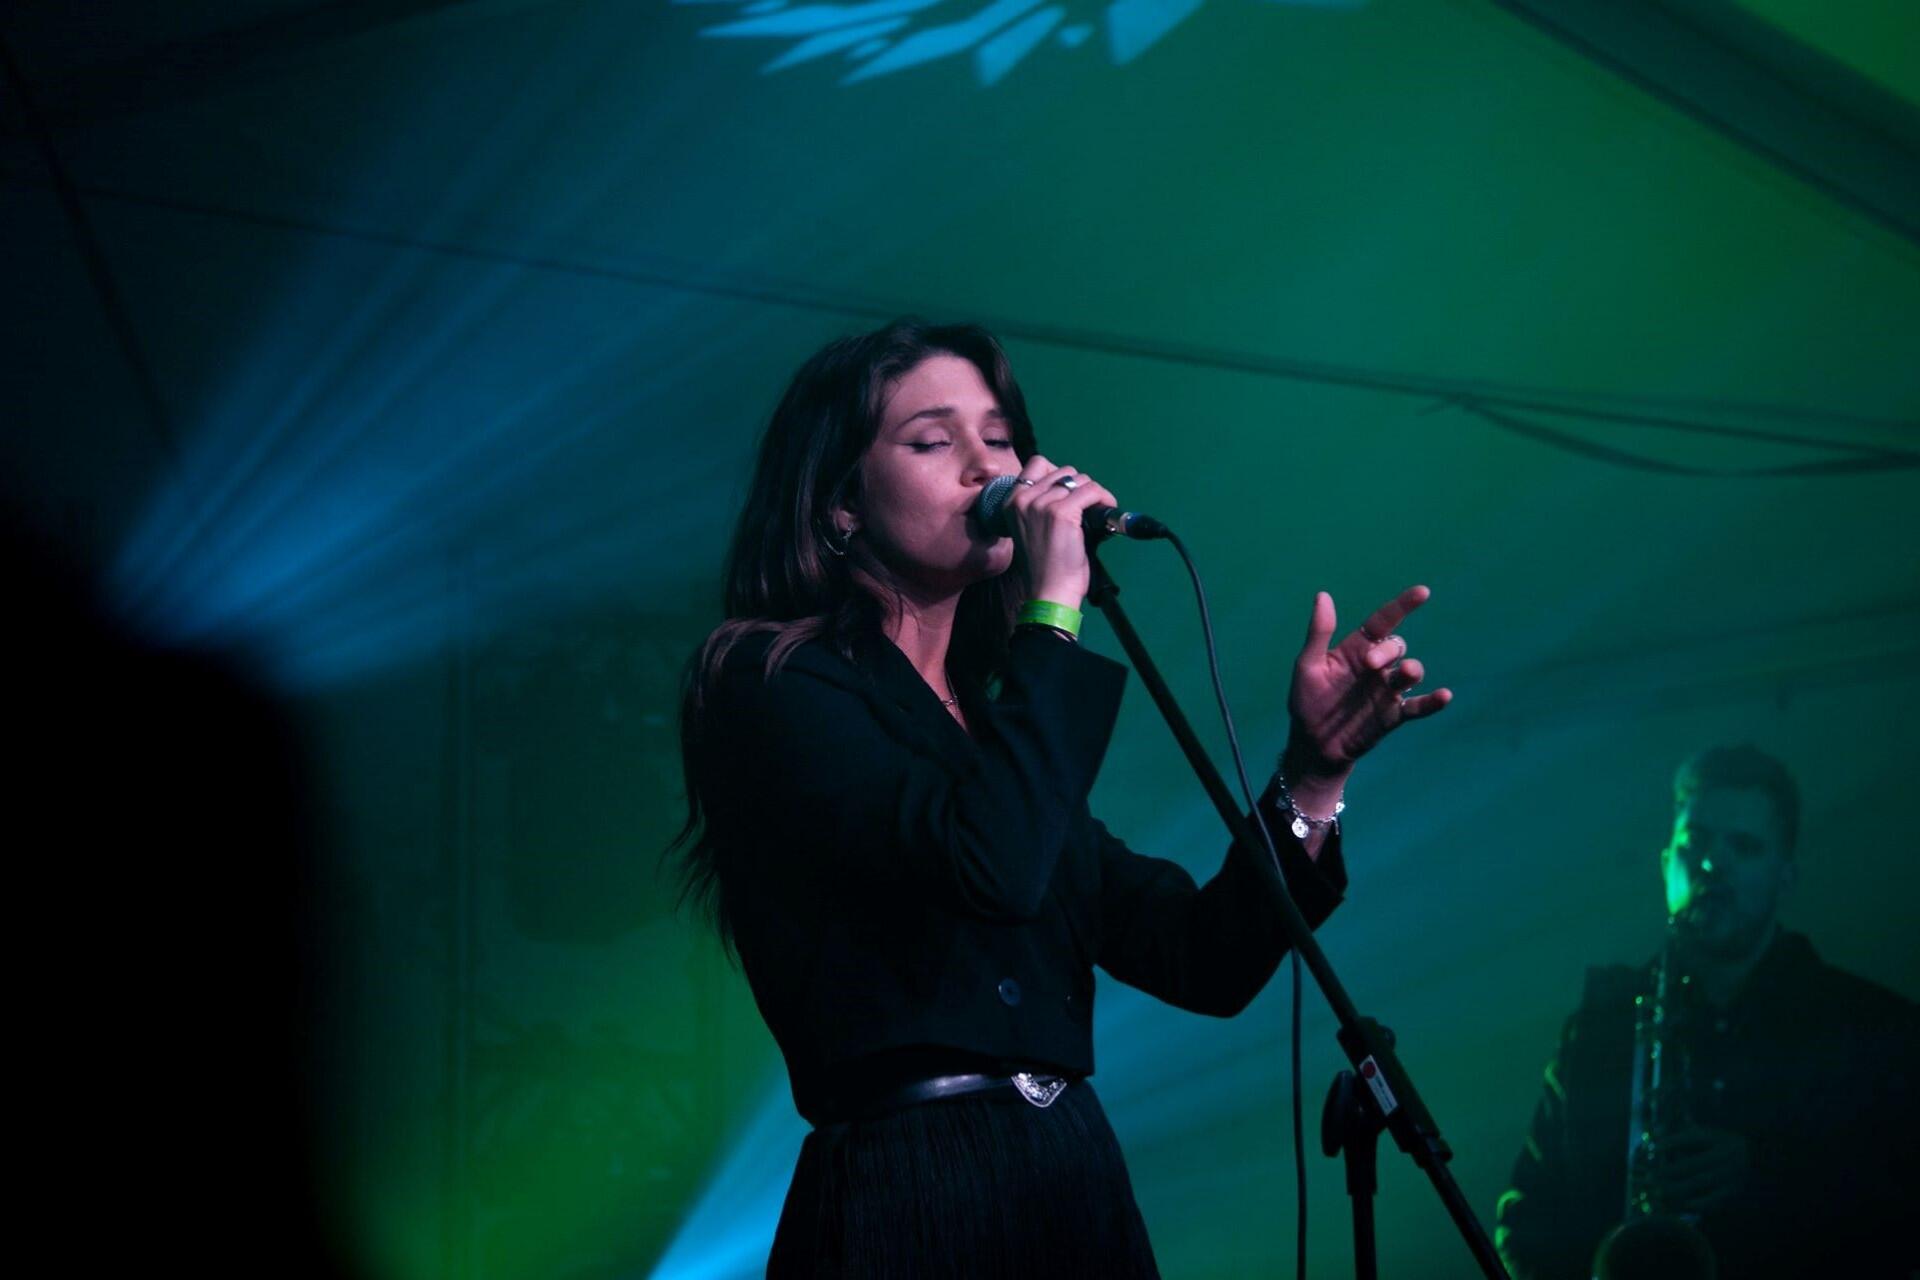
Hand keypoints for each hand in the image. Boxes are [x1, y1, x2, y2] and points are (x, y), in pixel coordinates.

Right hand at [1003, 453, 1119, 607]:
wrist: (1049, 591)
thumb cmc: (1044, 565)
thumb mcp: (1031, 527)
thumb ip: (1041, 504)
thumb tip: (1071, 484)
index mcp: (1011, 501)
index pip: (1037, 464)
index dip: (1059, 476)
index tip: (1071, 494)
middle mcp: (1023, 498)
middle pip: (1064, 471)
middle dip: (1080, 487)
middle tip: (1087, 508)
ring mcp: (1042, 504)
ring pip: (1080, 479)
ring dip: (1093, 494)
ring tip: (1096, 512)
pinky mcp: (1062, 513)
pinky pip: (1092, 491)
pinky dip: (1104, 499)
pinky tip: (1107, 511)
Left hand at [1284, 586, 1450, 800]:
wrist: (1312, 744)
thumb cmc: (1307, 701)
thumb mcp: (1308, 665)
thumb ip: (1319, 633)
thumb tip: (1323, 595)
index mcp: (1356, 649)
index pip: (1383, 622)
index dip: (1402, 606)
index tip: (1422, 592)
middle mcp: (1376, 667)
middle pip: (1395, 646)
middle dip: (1387, 651)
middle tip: (1370, 663)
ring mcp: (1387, 691)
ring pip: (1411, 672)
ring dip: (1412, 670)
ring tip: (1406, 673)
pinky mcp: (1393, 715)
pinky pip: (1418, 706)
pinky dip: (1433, 702)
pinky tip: (1444, 696)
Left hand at [1656, 1124, 1750, 1215]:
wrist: (1753, 1155)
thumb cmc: (1719, 1143)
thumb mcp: (1704, 1133)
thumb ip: (1681, 1135)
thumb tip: (1653, 1133)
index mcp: (1714, 1139)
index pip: (1690, 1139)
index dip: (1671, 1143)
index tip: (1652, 1148)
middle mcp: (1721, 1156)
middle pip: (1691, 1165)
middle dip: (1668, 1172)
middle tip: (1648, 1178)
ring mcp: (1727, 1175)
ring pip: (1698, 1184)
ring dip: (1676, 1189)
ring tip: (1657, 1194)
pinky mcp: (1731, 1192)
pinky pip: (1712, 1201)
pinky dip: (1696, 1204)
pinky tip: (1681, 1205)